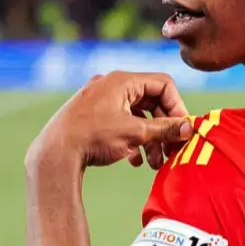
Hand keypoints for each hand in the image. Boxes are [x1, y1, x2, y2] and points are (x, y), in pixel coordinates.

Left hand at [27, 72, 193, 171]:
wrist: (54, 153)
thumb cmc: (93, 137)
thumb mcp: (135, 133)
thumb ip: (165, 129)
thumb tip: (190, 128)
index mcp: (122, 81)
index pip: (163, 85)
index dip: (177, 107)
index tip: (182, 129)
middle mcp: (111, 86)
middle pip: (151, 102)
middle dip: (163, 129)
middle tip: (172, 150)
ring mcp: (100, 101)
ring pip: (137, 116)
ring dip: (150, 139)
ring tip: (154, 163)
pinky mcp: (93, 117)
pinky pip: (121, 123)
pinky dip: (132, 140)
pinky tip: (134, 161)